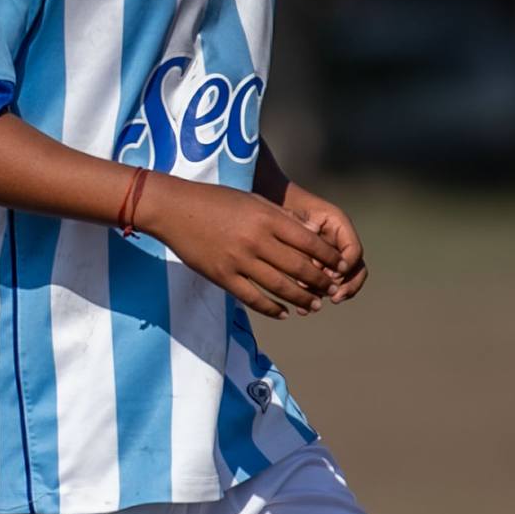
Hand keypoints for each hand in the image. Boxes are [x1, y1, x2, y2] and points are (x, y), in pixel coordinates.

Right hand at [137, 175, 344, 320]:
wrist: (174, 209)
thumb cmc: (216, 200)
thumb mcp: (253, 201)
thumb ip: (280, 217)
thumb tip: (310, 233)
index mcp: (267, 217)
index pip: (309, 241)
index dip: (328, 256)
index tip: (340, 265)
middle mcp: (256, 239)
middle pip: (299, 267)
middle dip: (320, 281)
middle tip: (332, 290)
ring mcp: (238, 260)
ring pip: (279, 286)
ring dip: (300, 299)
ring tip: (313, 306)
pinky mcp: (222, 276)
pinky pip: (252, 297)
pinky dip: (271, 308)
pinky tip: (282, 313)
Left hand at [279, 182, 366, 302]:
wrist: (269, 202)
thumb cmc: (282, 205)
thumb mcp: (292, 215)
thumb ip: (306, 235)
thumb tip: (322, 264)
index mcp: (339, 225)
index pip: (354, 251)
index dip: (346, 266)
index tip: (332, 275)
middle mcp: (338, 242)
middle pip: (354, 270)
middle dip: (345, 286)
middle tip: (333, 297)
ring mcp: (328, 256)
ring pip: (339, 282)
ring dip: (329, 295)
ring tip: (312, 306)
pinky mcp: (316, 268)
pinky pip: (322, 286)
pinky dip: (314, 297)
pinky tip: (301, 308)